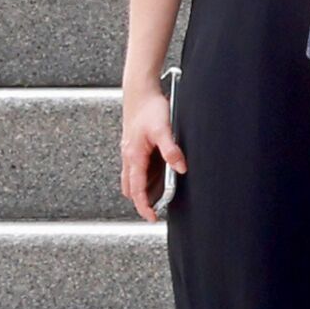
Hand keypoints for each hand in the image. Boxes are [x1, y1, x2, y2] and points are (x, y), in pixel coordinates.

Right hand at [116, 82, 178, 218]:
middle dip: (140, 200)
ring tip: (157, 195)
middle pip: (131, 187)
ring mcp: (130, 151)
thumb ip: (171, 150)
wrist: (139, 91)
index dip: (143, 206)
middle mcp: (128, 156)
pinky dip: (143, 175)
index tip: (151, 218)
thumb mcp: (164, 130)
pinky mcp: (133, 145)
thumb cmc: (149, 108)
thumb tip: (181, 168)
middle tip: (155, 209)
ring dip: (141, 188)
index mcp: (133, 156)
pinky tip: (156, 173)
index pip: (136, 190)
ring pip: (132, 178)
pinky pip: (135, 167)